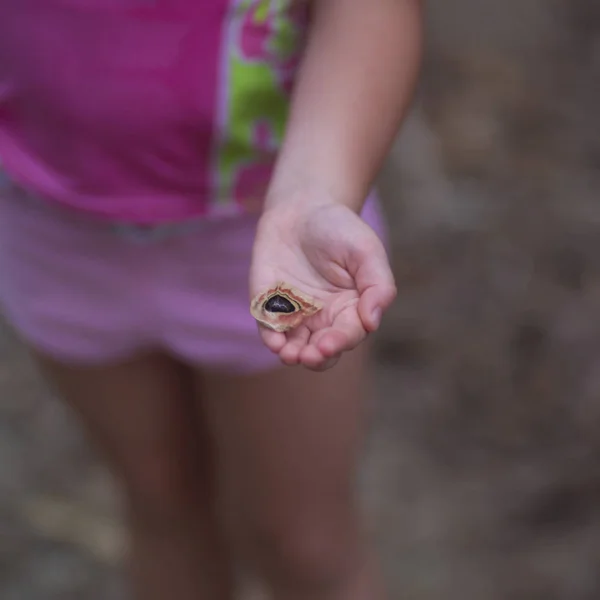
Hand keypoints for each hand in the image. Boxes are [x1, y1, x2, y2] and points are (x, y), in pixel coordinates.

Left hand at [250, 201, 396, 370]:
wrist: (301, 209)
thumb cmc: (340, 229)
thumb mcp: (366, 250)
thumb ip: (377, 285)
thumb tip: (372, 322)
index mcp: (352, 308)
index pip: (349, 333)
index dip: (340, 341)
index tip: (329, 344)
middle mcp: (325, 318)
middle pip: (323, 349)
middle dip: (317, 357)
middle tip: (310, 355)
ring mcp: (296, 314)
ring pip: (297, 345)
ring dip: (294, 354)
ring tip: (290, 355)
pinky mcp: (270, 306)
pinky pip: (271, 327)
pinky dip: (272, 337)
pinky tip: (274, 342)